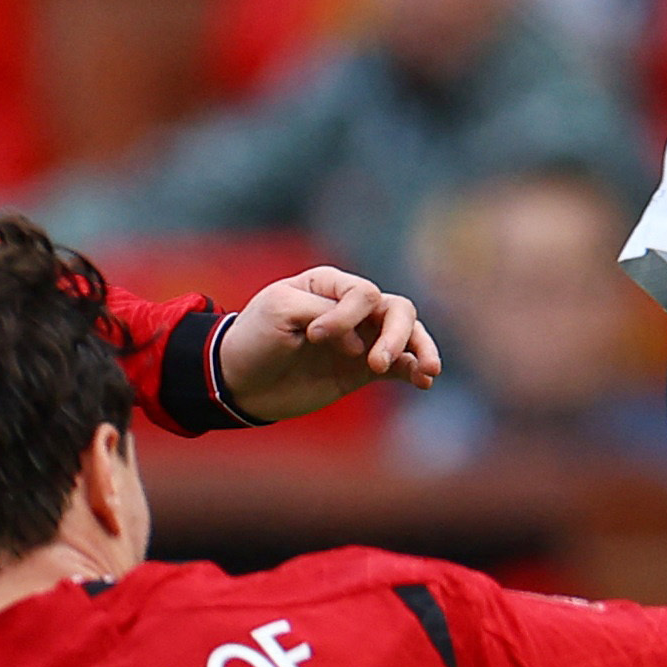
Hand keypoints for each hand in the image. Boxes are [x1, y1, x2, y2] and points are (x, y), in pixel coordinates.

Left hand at [215, 266, 441, 419]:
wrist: (240, 381)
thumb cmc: (256, 338)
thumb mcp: (279, 312)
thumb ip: (323, 314)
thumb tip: (362, 343)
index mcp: (329, 285)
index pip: (362, 293)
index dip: (347, 316)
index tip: (314, 337)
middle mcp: (352, 308)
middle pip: (396, 309)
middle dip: (396, 335)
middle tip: (376, 364)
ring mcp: (361, 338)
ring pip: (407, 334)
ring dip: (419, 349)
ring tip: (426, 370)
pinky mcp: (363, 369)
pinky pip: (401, 366)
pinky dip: (416, 371)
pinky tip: (425, 382)